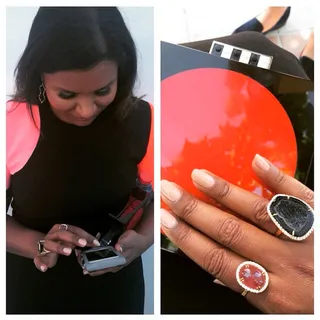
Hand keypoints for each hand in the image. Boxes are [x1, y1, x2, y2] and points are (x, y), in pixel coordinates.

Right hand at [33, 224, 99, 271]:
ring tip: (68, 252)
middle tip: (83, 243)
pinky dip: (40, 264)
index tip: (95, 242)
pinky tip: (45, 268)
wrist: (38, 246)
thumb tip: (95, 243)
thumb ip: (81, 241)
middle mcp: (52, 235)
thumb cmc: (59, 242)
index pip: (75, 230)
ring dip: (59, 247)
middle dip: (74, 238)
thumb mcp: (70, 239)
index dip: (85, 235)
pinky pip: (38, 260)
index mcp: (61, 229)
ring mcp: (44, 245)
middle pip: (63, 234)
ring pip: (50, 244)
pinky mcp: (38, 256)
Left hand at [80, 229, 149, 275]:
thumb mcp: (130, 239)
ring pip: (96, 263)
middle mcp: (113, 265)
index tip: (81, 263)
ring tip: (79, 252)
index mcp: (117, 263)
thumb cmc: (135, 240)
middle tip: (77, 255)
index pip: (102, 269)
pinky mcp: (110, 257)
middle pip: (96, 267)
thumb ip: (124, 243)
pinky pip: (99, 258)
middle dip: (86, 262)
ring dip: (88, 259)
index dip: (91, 267)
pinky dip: (92, 255)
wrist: (141, 239)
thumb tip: (118, 247)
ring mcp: (111, 262)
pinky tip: (87, 249)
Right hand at [160, 154, 313, 313]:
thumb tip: (216, 273)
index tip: (166, 220)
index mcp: (273, 291)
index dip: (187, 239)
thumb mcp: (279, 309)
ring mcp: (308, 240)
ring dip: (226, 192)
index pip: (217, 260)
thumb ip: (249, 288)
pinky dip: (279, 179)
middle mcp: (288, 264)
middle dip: (194, 211)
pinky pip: (301, 197)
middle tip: (171, 191)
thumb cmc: (313, 305)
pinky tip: (256, 163)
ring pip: (260, 212)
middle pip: (230, 232)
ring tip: (199, 176)